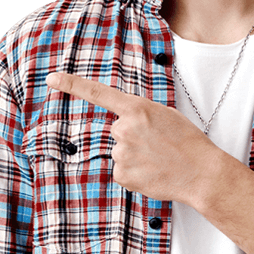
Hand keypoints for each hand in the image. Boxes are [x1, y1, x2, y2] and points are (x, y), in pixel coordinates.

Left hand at [45, 72, 219, 203]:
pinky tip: (153, 173)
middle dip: (133, 137)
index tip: (51, 79)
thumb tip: (124, 123)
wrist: (201, 172)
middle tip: (158, 145)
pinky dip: (135, 173)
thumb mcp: (166, 116)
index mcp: (137, 109)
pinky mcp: (122, 175)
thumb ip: (140, 115)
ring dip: (136, 157)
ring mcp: (122, 153)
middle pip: (118, 130)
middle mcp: (125, 128)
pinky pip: (122, 171)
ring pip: (121, 152)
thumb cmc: (188, 142)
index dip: (72, 85)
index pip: (98, 93)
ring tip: (159, 160)